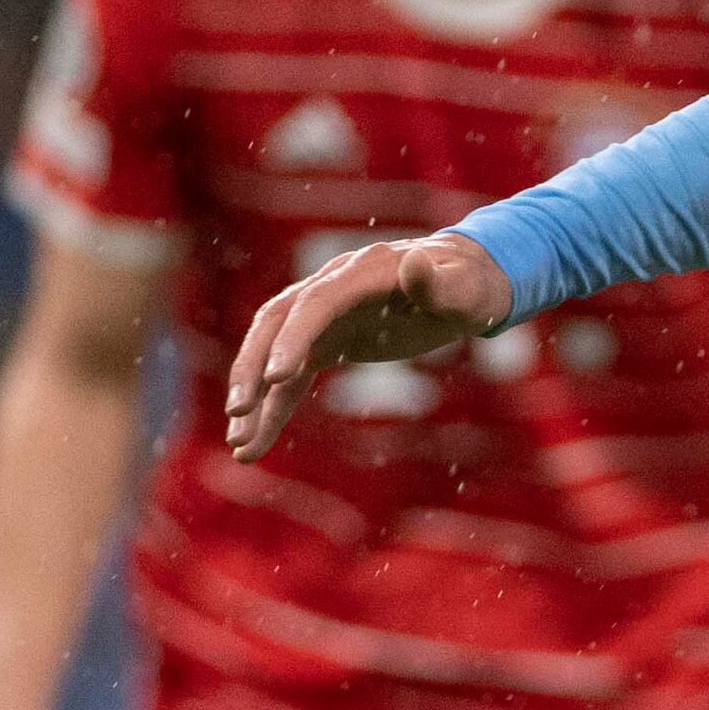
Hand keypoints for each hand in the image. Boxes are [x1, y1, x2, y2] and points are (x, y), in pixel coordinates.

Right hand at [222, 231, 511, 459]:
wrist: (463, 282)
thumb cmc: (469, 286)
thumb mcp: (466, 287)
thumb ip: (441, 283)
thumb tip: (416, 263)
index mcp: (361, 272)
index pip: (316, 304)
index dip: (294, 338)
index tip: (279, 378)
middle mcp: (331, 288)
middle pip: (276, 325)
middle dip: (253, 368)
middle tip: (239, 413)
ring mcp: (323, 316)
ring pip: (273, 355)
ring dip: (254, 399)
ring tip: (241, 446)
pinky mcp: (325, 342)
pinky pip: (290, 379)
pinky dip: (272, 410)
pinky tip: (255, 444)